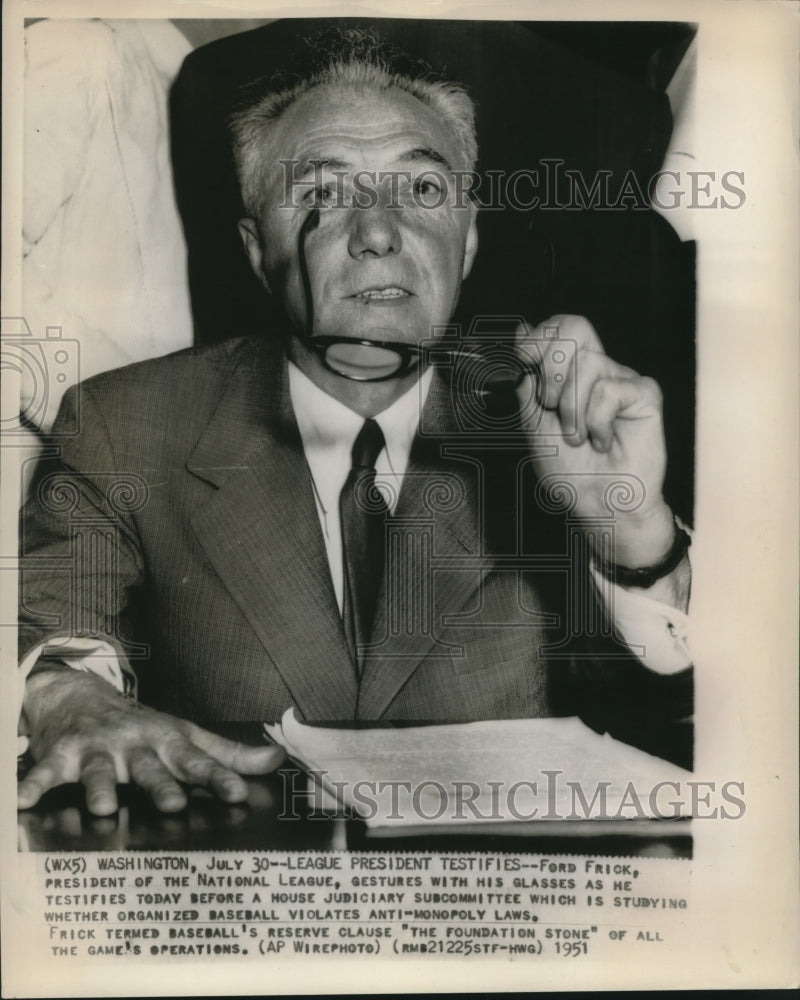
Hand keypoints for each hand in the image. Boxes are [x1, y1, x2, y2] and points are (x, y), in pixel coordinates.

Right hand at [18, 668, 284, 815]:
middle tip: (172, 803)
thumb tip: (276, 760)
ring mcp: (98, 748)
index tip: (237, 795)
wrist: (82, 695)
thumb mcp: (186, 736)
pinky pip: (46, 770)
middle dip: (160, 784)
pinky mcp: (63, 754)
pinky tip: (24, 800)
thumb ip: (228, 754)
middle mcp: (135, 745)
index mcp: (167, 742)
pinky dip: (34, 782)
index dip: (218, 777)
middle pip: (149, 767)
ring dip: (98, 787)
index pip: (197, 762)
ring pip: (98, 770)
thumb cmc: (142, 726)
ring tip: (99, 808)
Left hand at [517, 314, 674, 567]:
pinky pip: (610, 389)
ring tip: (579, 437)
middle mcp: (597, 370)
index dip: (539, 338)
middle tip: (552, 408)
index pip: (559, 327)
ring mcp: (622, 379)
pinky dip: (597, 421)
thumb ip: (527, 381)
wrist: (598, 504)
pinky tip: (604, 441)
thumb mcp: (533, 423)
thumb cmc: (571, 471)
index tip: (524, 362)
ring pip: (588, 362)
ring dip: (573, 408)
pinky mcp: (644, 395)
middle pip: (575, 327)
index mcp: (569, 373)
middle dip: (552, 370)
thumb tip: (522, 331)